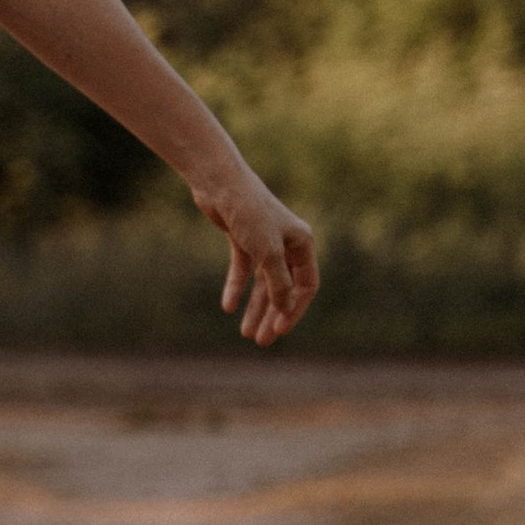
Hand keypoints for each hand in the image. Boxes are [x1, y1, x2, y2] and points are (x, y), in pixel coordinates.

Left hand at [191, 154, 318, 345]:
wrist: (219, 183)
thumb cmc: (248, 212)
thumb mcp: (267, 251)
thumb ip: (277, 281)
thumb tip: (284, 307)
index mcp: (301, 243)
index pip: (306, 285)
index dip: (294, 310)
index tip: (279, 330)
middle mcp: (286, 243)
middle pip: (282, 288)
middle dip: (272, 315)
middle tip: (261, 341)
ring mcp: (263, 241)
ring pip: (261, 282)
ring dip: (254, 307)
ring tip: (245, 333)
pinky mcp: (241, 239)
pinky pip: (241, 270)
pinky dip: (235, 287)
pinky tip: (227, 306)